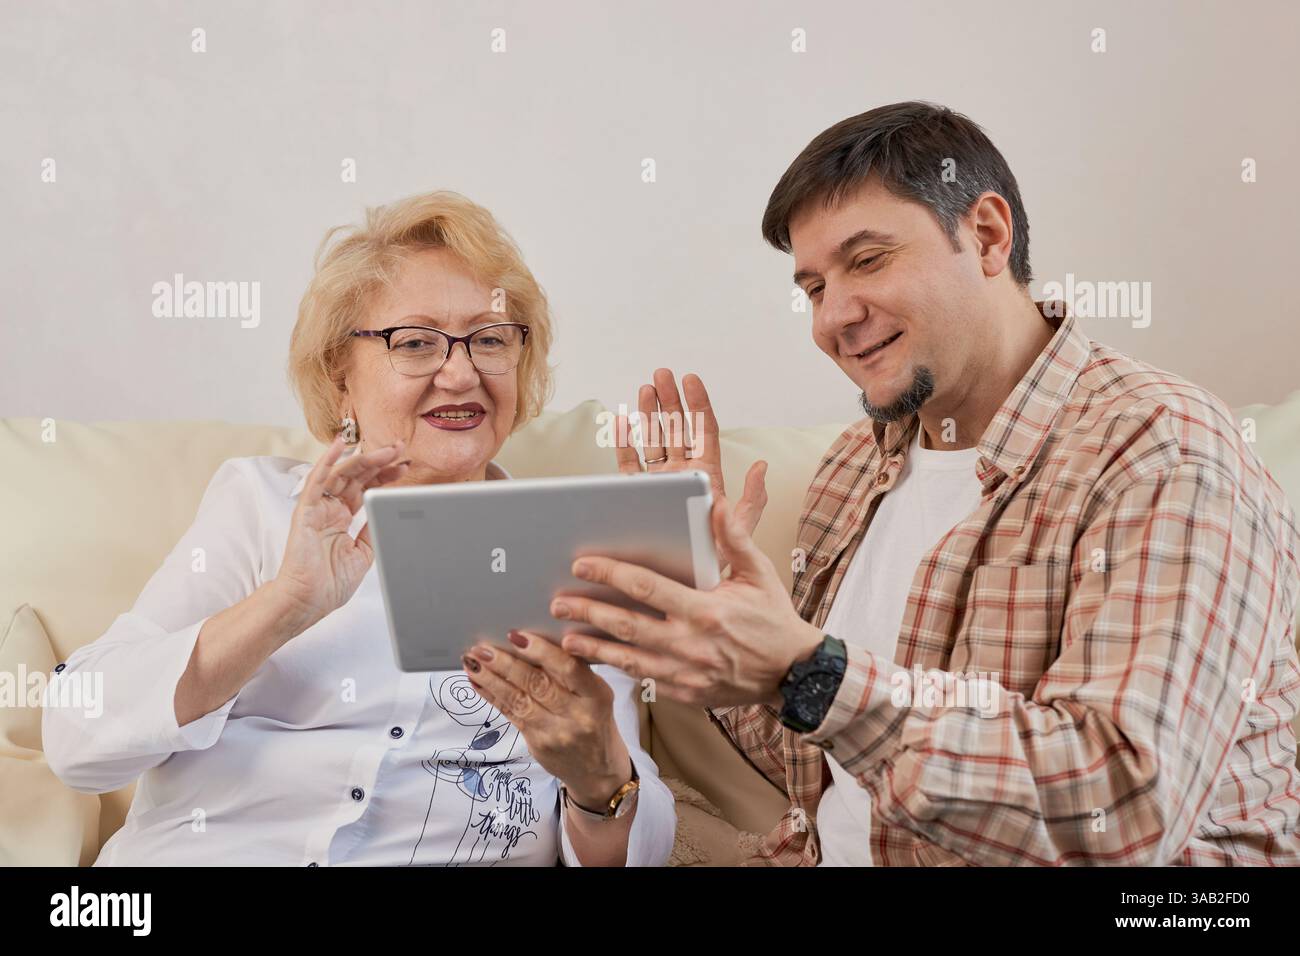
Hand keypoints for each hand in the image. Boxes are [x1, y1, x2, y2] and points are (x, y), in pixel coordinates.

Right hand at [269, 435, 410, 632]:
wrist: (307, 602)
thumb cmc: (328, 584)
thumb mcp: (363, 553)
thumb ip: (372, 529)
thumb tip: (388, 510)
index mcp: (342, 517)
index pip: (366, 487)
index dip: (385, 475)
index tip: (405, 467)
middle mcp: (330, 508)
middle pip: (357, 476)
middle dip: (379, 461)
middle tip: (400, 448)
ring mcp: (317, 508)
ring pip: (341, 473)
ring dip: (363, 458)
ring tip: (386, 450)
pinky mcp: (305, 511)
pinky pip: (316, 481)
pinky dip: (327, 462)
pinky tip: (339, 445)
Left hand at [462, 630, 631, 807]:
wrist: (598, 771)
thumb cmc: (596, 722)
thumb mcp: (596, 695)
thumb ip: (572, 671)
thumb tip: (531, 641)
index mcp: (597, 696)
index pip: (569, 669)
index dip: (542, 651)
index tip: (518, 636)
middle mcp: (577, 715)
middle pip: (537, 684)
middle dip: (506, 664)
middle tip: (484, 648)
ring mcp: (555, 732)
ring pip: (518, 700)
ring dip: (491, 679)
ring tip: (473, 662)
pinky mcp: (537, 744)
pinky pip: (511, 715)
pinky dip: (492, 696)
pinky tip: (477, 682)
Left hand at [552, 496, 824, 707]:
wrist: (794, 674)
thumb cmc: (774, 621)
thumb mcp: (759, 574)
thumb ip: (735, 538)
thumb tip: (717, 504)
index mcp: (706, 610)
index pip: (646, 587)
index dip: (610, 574)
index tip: (583, 564)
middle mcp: (690, 644)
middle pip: (626, 625)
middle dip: (587, 611)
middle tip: (558, 601)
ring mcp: (686, 673)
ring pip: (627, 659)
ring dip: (592, 647)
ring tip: (564, 636)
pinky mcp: (685, 694)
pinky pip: (643, 679)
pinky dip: (617, 669)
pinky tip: (596, 660)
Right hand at [617, 369, 767, 567]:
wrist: (686, 582)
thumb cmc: (716, 558)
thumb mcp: (740, 529)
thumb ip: (752, 499)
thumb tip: (762, 467)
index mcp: (707, 475)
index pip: (703, 432)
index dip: (697, 405)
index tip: (691, 379)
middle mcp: (681, 474)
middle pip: (676, 429)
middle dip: (670, 401)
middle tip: (663, 374)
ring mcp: (658, 482)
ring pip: (653, 441)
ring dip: (648, 414)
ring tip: (646, 388)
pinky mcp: (636, 495)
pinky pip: (629, 464)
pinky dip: (624, 442)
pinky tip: (623, 420)